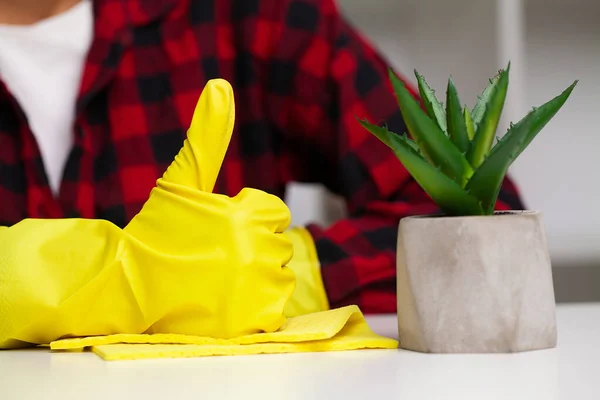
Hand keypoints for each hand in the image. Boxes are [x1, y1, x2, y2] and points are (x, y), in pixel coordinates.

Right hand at [0, 79, 294, 348]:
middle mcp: (261, 251)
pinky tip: (225, 303)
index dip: (246, 219)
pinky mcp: (254, 322)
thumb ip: (207, 135)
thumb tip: (221, 84)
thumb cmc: (154, 231)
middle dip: (251, 249)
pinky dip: (255, 308)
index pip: (273, 213)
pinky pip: (273, 310)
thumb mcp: (181, 181)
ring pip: (278, 277)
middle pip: (277, 245)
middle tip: (210, 259)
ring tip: (216, 281)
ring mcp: (259, 289)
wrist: (127, 288)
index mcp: (249, 215)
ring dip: (254, 278)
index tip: (217, 231)